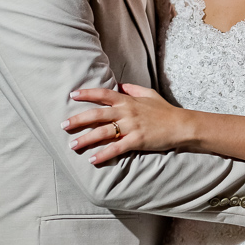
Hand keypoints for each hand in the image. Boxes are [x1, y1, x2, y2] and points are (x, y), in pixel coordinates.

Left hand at [62, 84, 189, 164]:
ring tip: (72, 145)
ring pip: (103, 132)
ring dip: (86, 139)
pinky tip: (92, 160)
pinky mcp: (137, 140)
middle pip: (97, 114)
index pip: (103, 94)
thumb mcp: (149, 94)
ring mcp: (131, 126)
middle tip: (63, 125)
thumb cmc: (165, 110)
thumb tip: (119, 84)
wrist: (181, 125)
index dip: (87, 93)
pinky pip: (116, 148)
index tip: (72, 95)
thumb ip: (133, 89)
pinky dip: (103, 154)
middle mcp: (127, 112)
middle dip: (78, 119)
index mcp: (128, 100)